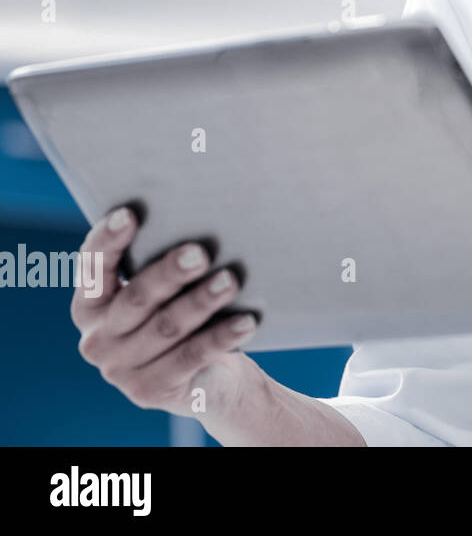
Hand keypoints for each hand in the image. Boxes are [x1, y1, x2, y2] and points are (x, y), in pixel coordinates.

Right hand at [71, 205, 262, 419]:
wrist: (209, 379)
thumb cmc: (187, 316)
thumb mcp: (169, 292)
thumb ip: (165, 263)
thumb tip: (200, 221)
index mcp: (91, 305)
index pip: (93, 268)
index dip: (108, 240)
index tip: (128, 214)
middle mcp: (97, 337)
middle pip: (137, 297)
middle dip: (169, 273)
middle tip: (200, 253)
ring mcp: (120, 369)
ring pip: (167, 327)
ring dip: (201, 301)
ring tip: (230, 280)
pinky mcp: (149, 391)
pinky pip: (192, 357)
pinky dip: (221, 336)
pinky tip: (246, 321)